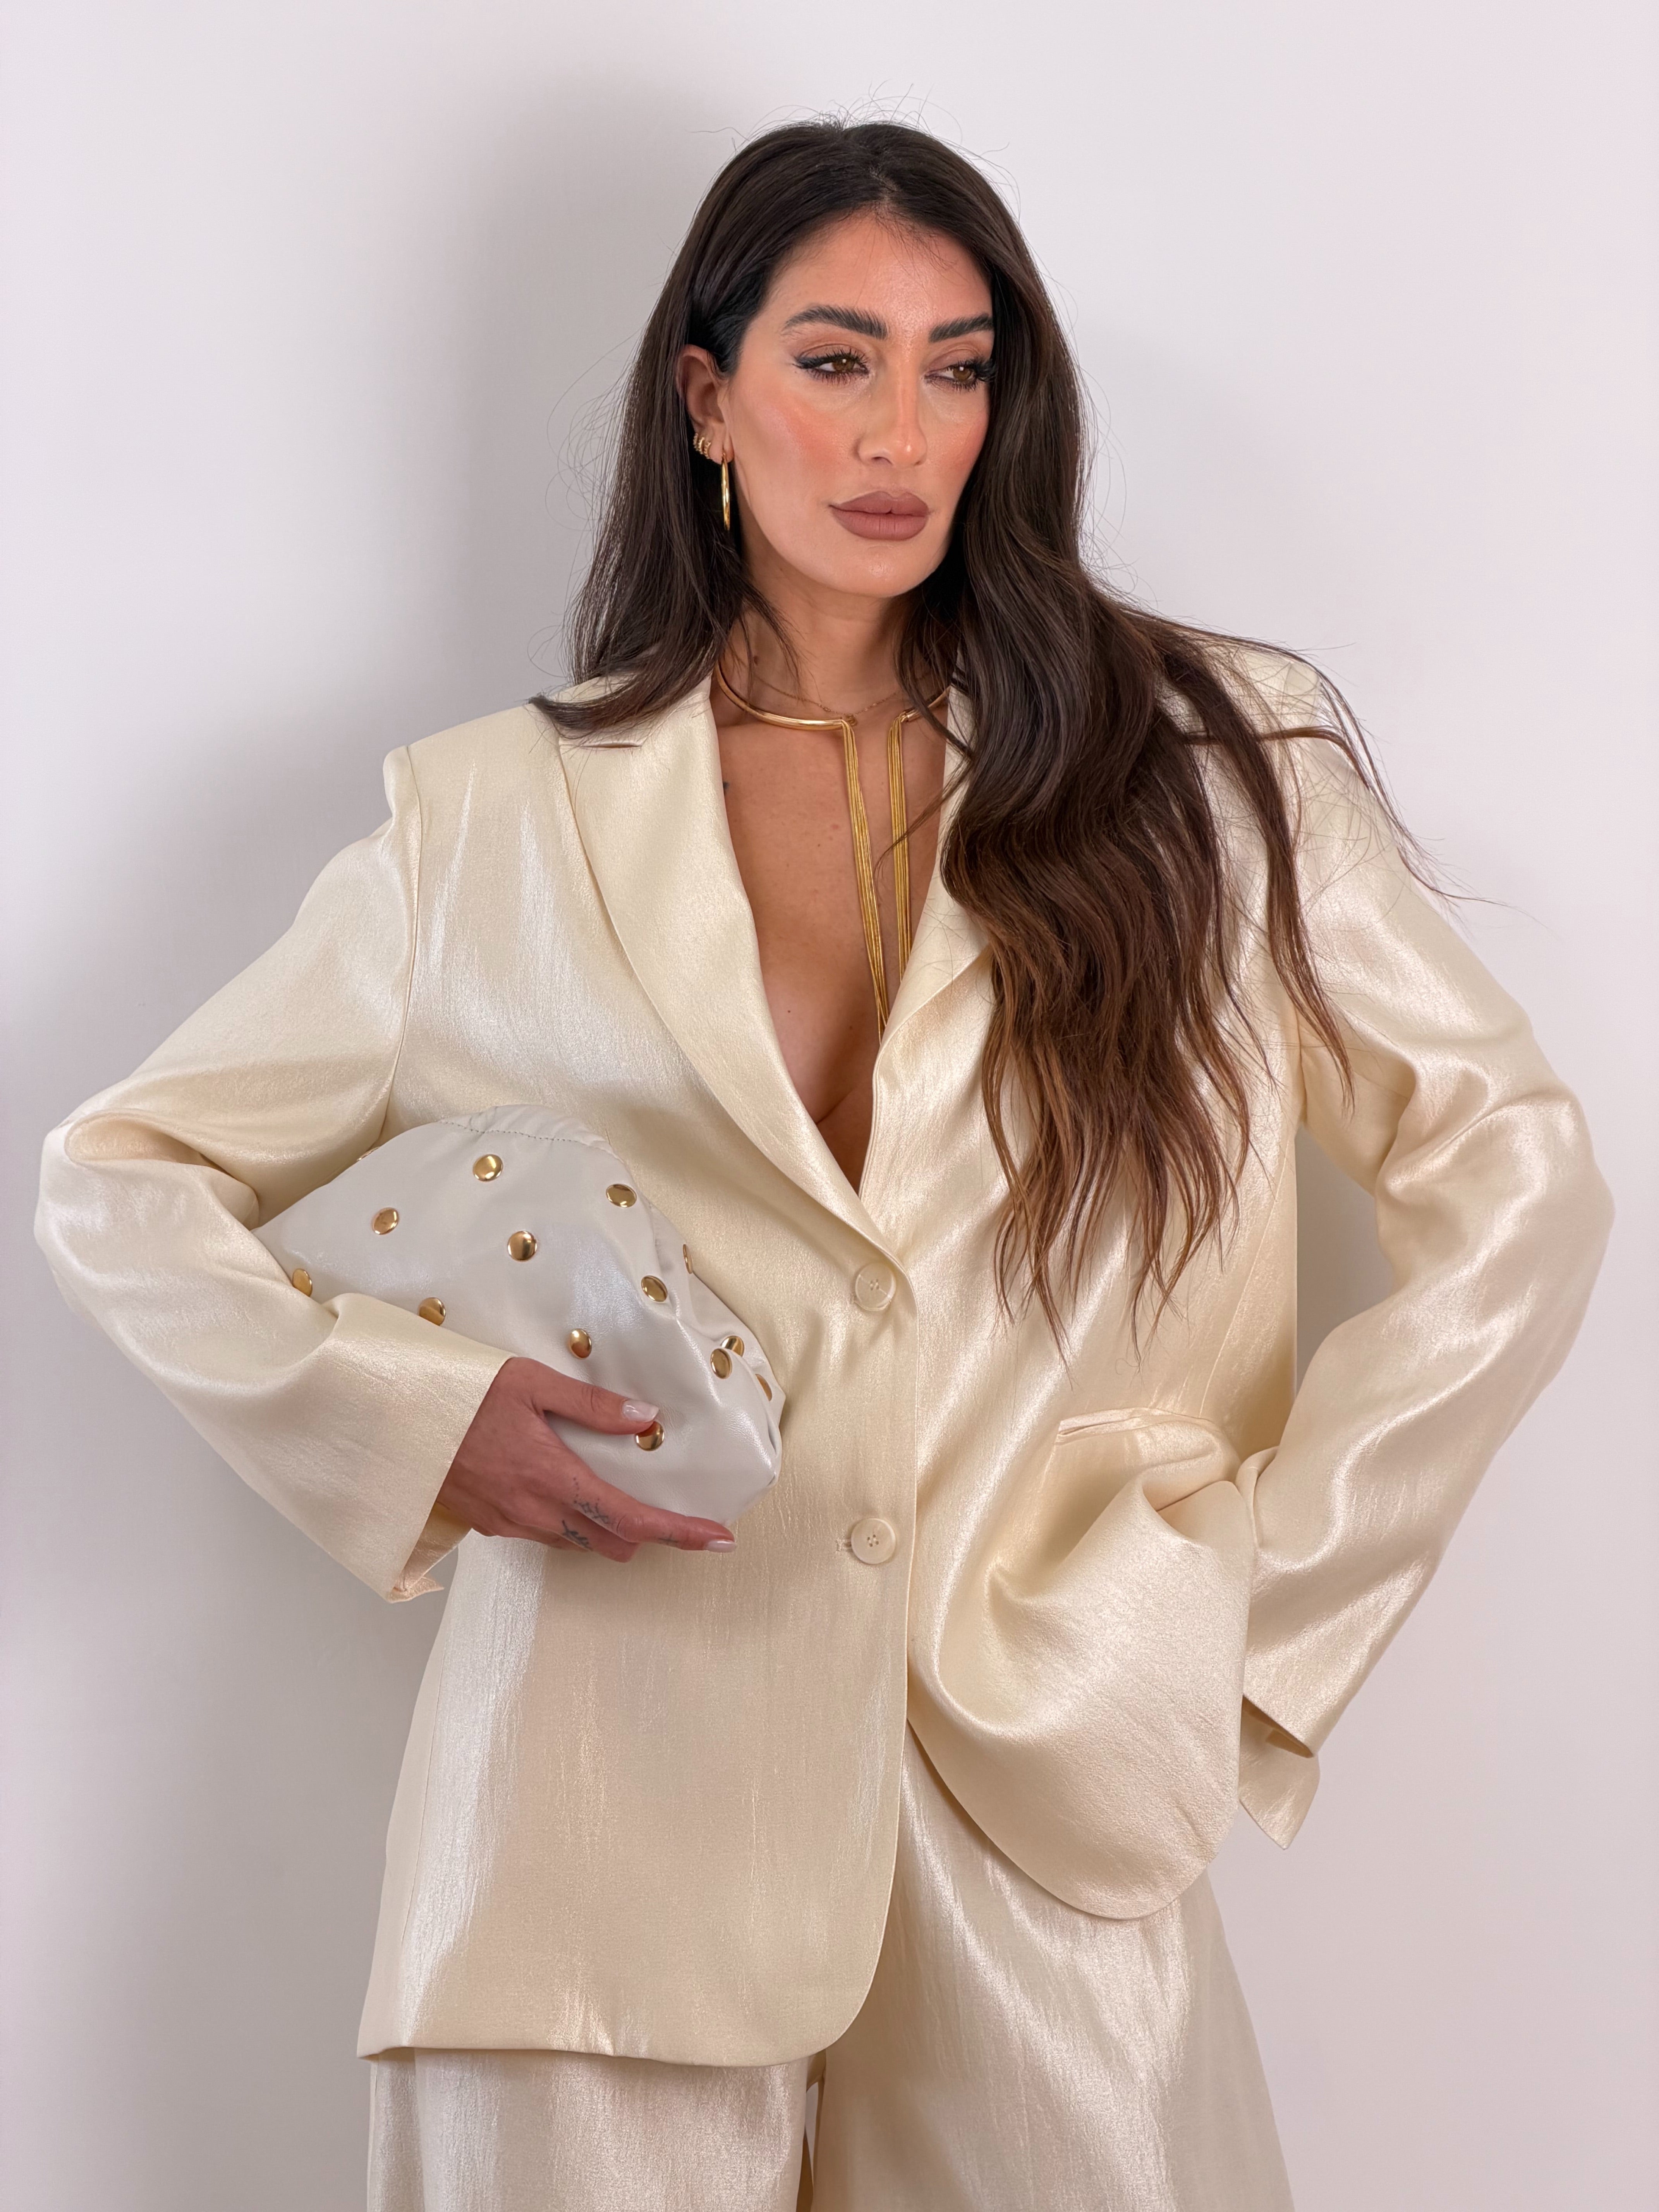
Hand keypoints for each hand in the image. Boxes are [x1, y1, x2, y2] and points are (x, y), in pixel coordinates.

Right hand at [435, 1355, 735, 1561]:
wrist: (391, 1420)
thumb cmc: (459, 1394)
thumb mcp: (530, 1382)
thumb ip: (592, 1406)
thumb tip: (647, 1418)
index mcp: (552, 1477)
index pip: (631, 1520)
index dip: (680, 1533)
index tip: (719, 1538)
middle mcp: (534, 1512)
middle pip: (612, 1543)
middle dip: (646, 1533)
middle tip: (669, 1508)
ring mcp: (509, 1524)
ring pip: (577, 1542)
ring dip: (605, 1527)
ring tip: (615, 1491)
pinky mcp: (488, 1526)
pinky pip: (544, 1535)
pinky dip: (567, 1521)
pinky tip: (563, 1486)